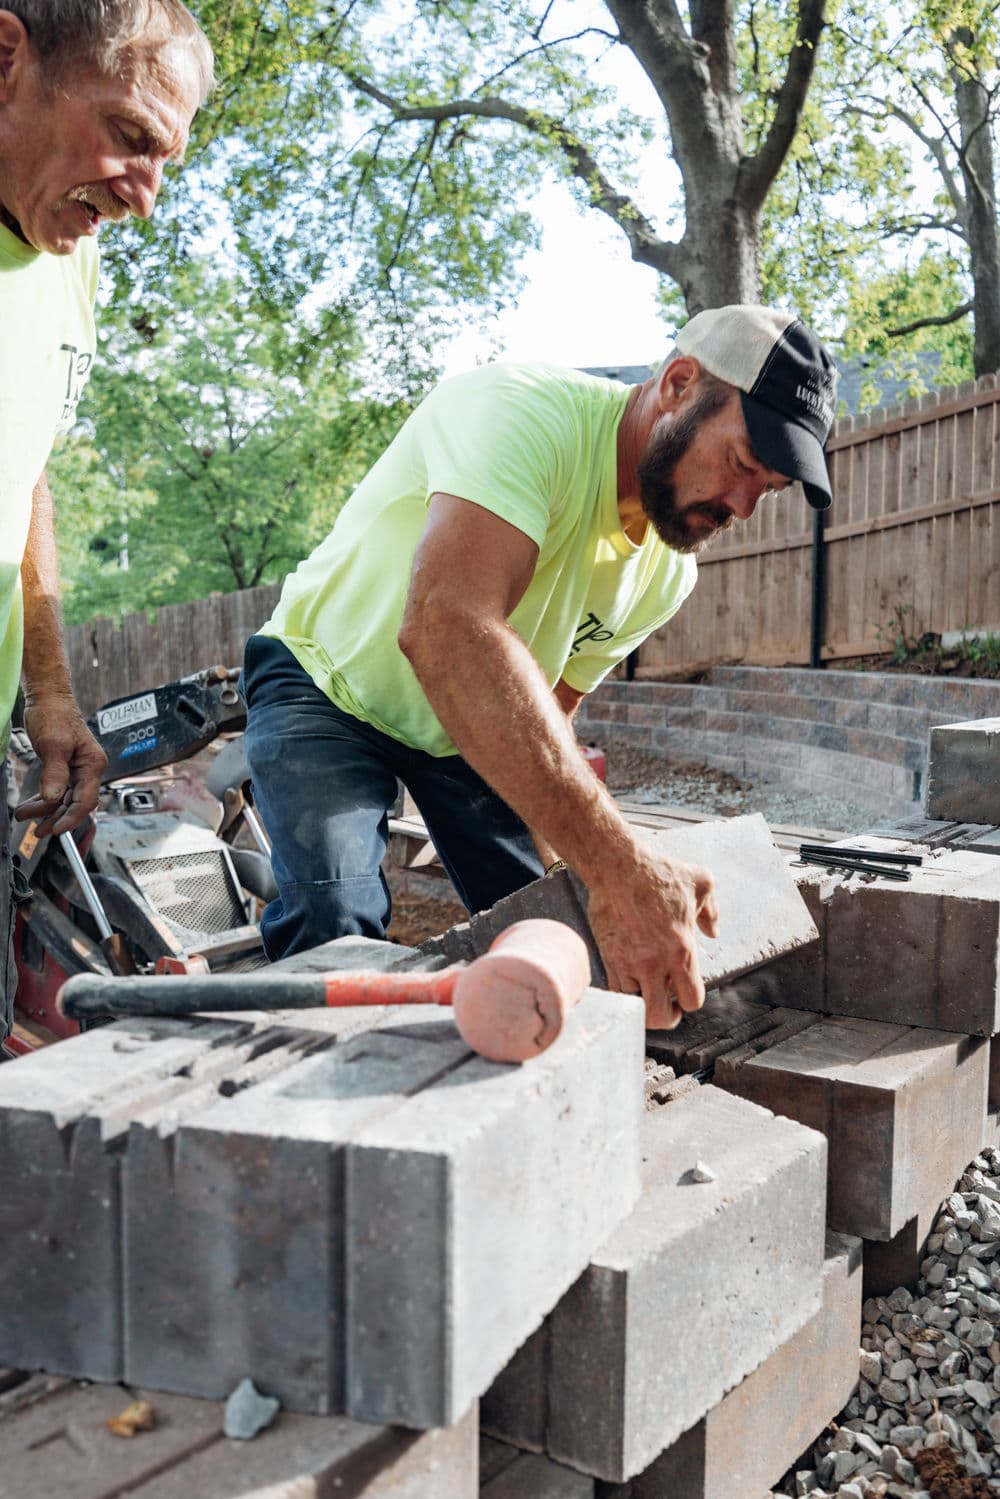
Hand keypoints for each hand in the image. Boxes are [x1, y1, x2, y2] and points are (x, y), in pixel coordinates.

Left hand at [14, 695, 106, 836]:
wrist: (47, 699)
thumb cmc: (54, 715)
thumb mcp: (53, 745)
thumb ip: (54, 773)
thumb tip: (53, 798)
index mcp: (92, 764)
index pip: (85, 800)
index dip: (71, 818)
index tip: (56, 830)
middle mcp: (88, 769)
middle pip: (75, 803)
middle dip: (56, 817)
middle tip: (38, 831)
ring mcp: (77, 769)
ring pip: (64, 799)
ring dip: (45, 810)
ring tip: (25, 815)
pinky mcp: (65, 768)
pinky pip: (57, 790)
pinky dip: (44, 799)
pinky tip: (31, 805)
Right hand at [586, 849, 717, 1029]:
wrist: (617, 866)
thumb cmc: (658, 873)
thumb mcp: (701, 883)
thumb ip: (711, 913)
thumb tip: (712, 932)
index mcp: (681, 949)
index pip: (691, 1000)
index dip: (690, 1001)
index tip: (685, 992)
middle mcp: (655, 962)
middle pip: (659, 1017)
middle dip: (665, 1017)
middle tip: (666, 1003)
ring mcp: (628, 962)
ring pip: (634, 1006)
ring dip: (642, 1002)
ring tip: (646, 989)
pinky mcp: (608, 957)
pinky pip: (615, 990)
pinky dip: (623, 990)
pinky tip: (629, 977)